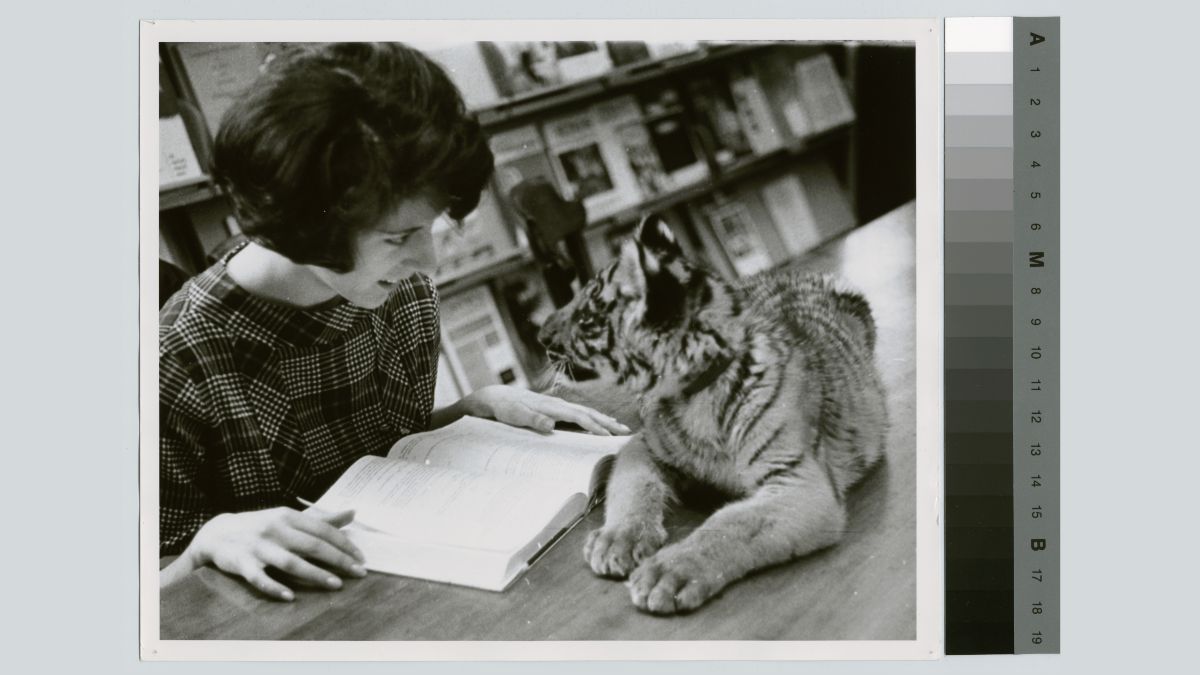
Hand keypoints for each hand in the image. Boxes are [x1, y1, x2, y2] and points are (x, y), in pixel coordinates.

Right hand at [177, 506, 366, 600]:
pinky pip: (259, 578)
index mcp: (289, 516)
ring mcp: (258, 546)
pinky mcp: (241, 563)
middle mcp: (275, 529)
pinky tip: (290, 597)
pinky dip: (274, 587)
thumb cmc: (261, 527)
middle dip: (338, 560)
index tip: (361, 558)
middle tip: (359, 573)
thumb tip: (352, 513)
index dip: (344, 544)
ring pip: (290, 562)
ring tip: (336, 585)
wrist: (217, 532)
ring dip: (315, 574)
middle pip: (312, 545)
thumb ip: (321, 519)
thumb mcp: (289, 518)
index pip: (323, 530)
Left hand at [463, 385, 631, 435]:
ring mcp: (559, 406)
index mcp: (552, 406)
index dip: (594, 426)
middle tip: (625, 432)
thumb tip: (551, 425)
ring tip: (620, 427)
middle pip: (589, 413)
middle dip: (608, 423)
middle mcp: (559, 404)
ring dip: (604, 420)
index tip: (608, 436)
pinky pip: (580, 414)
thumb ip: (533, 419)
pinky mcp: (556, 410)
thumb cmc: (506, 408)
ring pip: (587, 412)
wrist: (497, 398)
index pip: (579, 417)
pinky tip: (601, 422)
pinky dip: (594, 418)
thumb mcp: (515, 416)